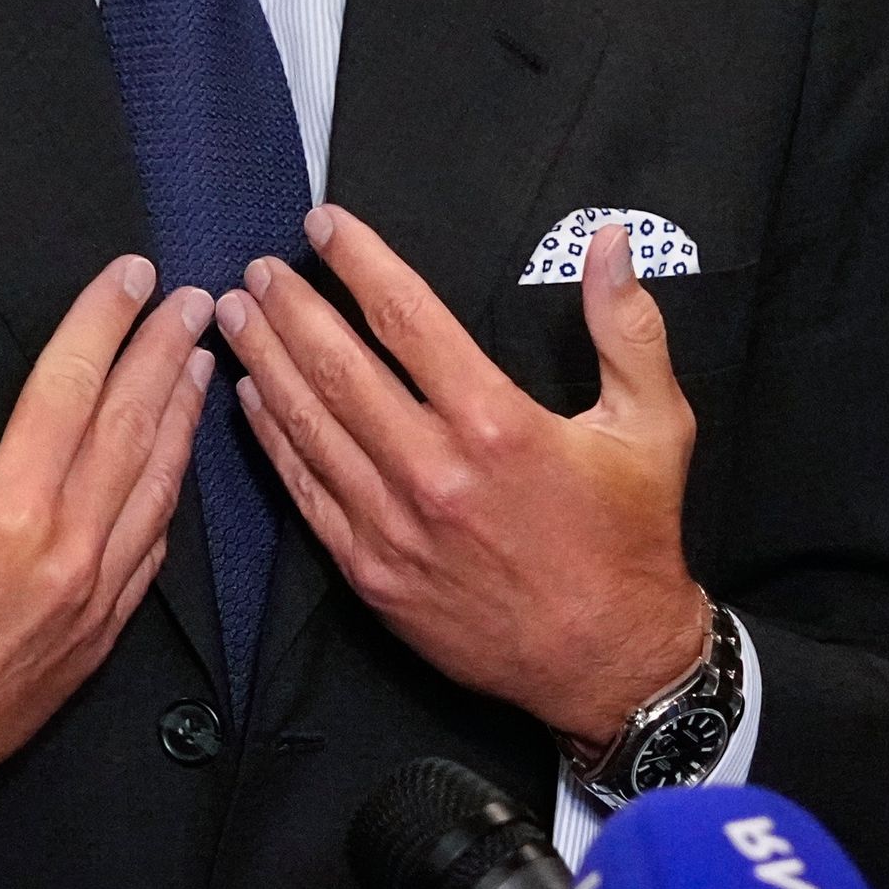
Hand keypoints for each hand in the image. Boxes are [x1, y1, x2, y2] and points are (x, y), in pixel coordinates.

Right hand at [0, 255, 211, 838]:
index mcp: (10, 510)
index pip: (69, 388)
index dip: (102, 323)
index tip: (132, 277)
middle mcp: (67, 549)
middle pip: (130, 427)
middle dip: (163, 356)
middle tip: (192, 303)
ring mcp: (91, 598)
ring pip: (155, 488)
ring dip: (180, 420)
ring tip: (199, 367)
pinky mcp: (95, 638)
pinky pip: (151, 552)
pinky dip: (169, 497)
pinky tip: (173, 471)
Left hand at [216, 206, 705, 748]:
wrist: (607, 663)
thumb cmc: (630, 539)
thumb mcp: (655, 424)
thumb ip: (629, 328)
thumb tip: (612, 241)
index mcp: (497, 424)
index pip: (407, 316)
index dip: (358, 260)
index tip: (323, 225)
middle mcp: (433, 470)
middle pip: (337, 366)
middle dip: (288, 308)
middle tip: (256, 268)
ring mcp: (393, 526)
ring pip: (309, 425)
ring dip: (265, 362)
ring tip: (234, 316)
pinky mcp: (371, 572)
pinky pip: (306, 493)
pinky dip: (273, 440)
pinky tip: (250, 401)